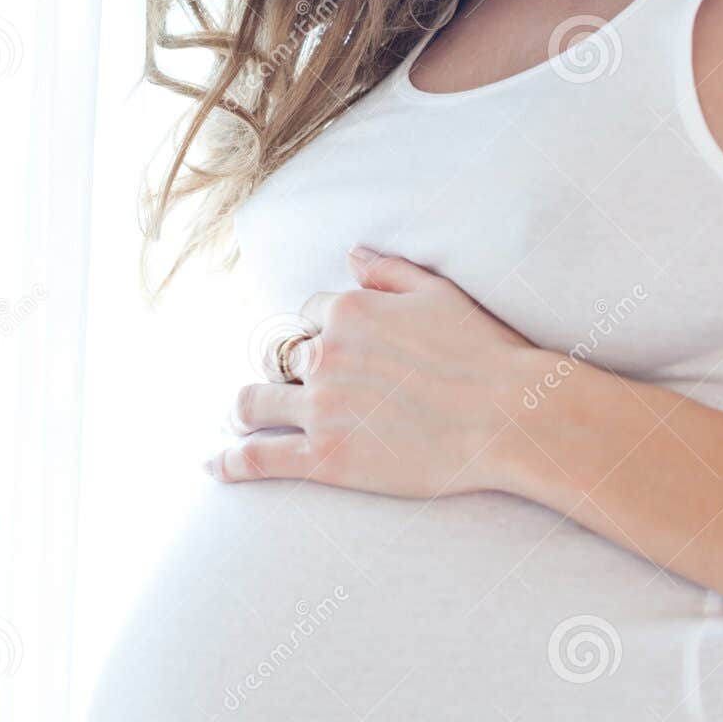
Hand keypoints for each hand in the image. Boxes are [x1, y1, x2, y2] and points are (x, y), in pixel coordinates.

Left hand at [205, 244, 536, 497]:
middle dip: (285, 370)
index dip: (321, 330)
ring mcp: (320, 408)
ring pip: (254, 402)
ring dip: (245, 409)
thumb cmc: (485, 353)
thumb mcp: (439, 294)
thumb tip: (351, 255)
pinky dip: (229, 462)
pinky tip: (213, 466)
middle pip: (280, 357)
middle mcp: (325, 354)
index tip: (334, 348)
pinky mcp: (324, 458)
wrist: (509, 416)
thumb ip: (389, 272)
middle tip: (294, 388)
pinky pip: (258, 458)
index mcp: (350, 311)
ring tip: (243, 419)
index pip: (312, 313)